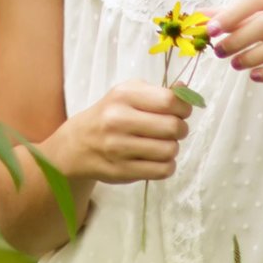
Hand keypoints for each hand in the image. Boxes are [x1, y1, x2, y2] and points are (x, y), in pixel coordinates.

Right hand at [57, 81, 192, 184]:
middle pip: (172, 127)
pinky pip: (162, 170)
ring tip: (162, 144)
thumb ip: (158, 92)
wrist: (77, 144)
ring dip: (172, 147)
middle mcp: (118, 120)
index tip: (181, 111)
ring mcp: (118, 148)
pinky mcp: (122, 171)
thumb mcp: (128, 94)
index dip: (183, 107)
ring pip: (170, 150)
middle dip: (180, 129)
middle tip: (173, 129)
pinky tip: (157, 158)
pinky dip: (167, 165)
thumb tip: (186, 91)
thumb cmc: (109, 115)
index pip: (169, 101)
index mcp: (122, 96)